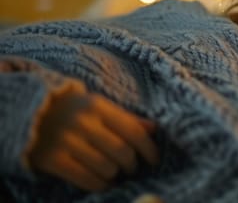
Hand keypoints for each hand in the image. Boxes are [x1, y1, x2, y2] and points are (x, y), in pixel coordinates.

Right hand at [28, 88, 158, 191]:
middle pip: (122, 152)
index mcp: (98, 106)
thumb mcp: (99, 107)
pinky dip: (100, 184)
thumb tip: (154, 129)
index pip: (133, 131)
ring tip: (115, 172)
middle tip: (132, 168)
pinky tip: (103, 182)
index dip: (149, 149)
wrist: (31, 113)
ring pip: (106, 168)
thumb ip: (126, 118)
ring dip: (115, 174)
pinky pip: (86, 179)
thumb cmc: (74, 110)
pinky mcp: (53, 159)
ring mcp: (66, 141)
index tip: (154, 160)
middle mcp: (83, 122)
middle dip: (132, 164)